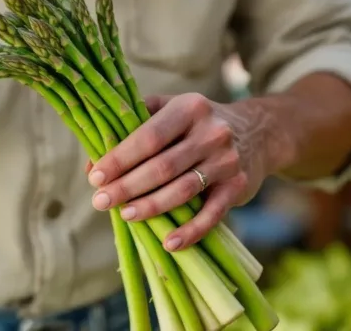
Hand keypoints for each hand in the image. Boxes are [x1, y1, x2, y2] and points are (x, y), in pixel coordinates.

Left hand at [86, 93, 275, 250]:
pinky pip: (212, 214)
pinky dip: (190, 231)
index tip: (95, 178)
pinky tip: (168, 243)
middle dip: (127, 187)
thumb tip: (92, 163)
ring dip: (151, 207)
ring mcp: (226, 160)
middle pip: (161, 166)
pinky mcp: (238, 186)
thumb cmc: (196, 124)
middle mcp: (211, 132)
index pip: (147, 137)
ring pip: (182, 190)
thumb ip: (130, 128)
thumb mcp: (168, 110)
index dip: (119, 159)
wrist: (258, 132)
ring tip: (125, 215)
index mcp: (188, 108)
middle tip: (101, 202)